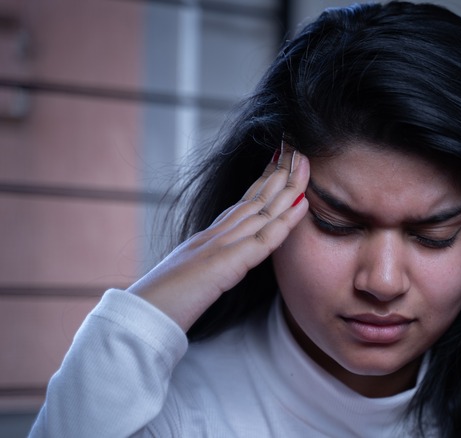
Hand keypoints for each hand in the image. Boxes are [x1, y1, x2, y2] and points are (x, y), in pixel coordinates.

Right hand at [127, 147, 309, 330]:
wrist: (141, 316)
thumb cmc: (163, 303)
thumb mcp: (192, 279)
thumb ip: (210, 268)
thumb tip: (221, 266)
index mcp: (208, 239)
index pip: (243, 205)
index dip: (263, 184)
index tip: (281, 164)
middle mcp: (215, 235)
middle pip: (254, 200)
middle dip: (280, 176)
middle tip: (299, 151)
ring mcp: (220, 246)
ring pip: (261, 211)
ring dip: (287, 188)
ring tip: (305, 164)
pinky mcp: (225, 264)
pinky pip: (261, 240)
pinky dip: (284, 221)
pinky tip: (301, 204)